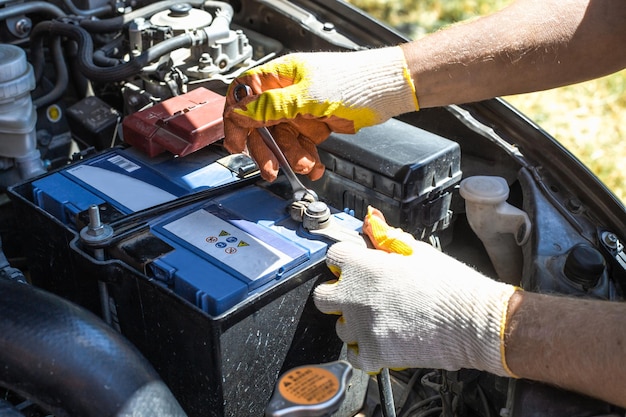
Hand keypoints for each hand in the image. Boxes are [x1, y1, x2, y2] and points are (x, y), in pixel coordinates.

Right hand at [222, 47, 417, 180]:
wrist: (386, 91)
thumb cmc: (352, 82)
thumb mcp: (306, 98)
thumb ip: (271, 107)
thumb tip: (240, 112)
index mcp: (279, 77)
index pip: (244, 96)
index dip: (236, 120)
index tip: (236, 143)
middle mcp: (287, 93)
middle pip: (260, 124)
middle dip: (265, 149)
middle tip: (269, 168)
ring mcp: (300, 110)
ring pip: (282, 140)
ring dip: (291, 157)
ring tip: (304, 165)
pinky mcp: (314, 124)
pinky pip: (301, 145)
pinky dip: (306, 158)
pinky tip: (314, 166)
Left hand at [313, 208, 517, 375]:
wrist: (475, 322)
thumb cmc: (452, 286)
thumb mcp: (419, 252)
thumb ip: (389, 241)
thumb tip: (374, 228)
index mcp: (365, 267)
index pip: (333, 257)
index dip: (345, 260)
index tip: (353, 266)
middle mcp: (356, 296)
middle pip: (323, 295)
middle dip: (337, 293)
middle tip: (358, 295)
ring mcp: (363, 326)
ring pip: (340, 326)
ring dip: (354, 323)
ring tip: (378, 320)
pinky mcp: (374, 353)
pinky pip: (353, 354)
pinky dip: (363, 350)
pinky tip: (379, 341)